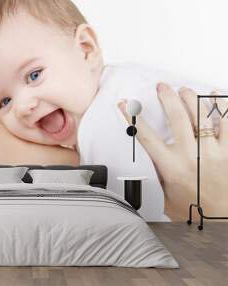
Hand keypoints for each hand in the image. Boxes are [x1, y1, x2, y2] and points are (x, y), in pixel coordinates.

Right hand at [118, 83, 227, 220]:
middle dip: (167, 97)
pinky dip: (222, 106)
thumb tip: (145, 164)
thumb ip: (156, 177)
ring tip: (185, 90)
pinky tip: (217, 96)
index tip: (125, 105)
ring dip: (191, 98)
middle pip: (177, 117)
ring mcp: (213, 151)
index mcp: (170, 166)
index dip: (132, 117)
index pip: (145, 136)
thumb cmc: (196, 210)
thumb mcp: (166, 196)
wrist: (224, 219)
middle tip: (162, 87)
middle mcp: (191, 155)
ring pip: (202, 115)